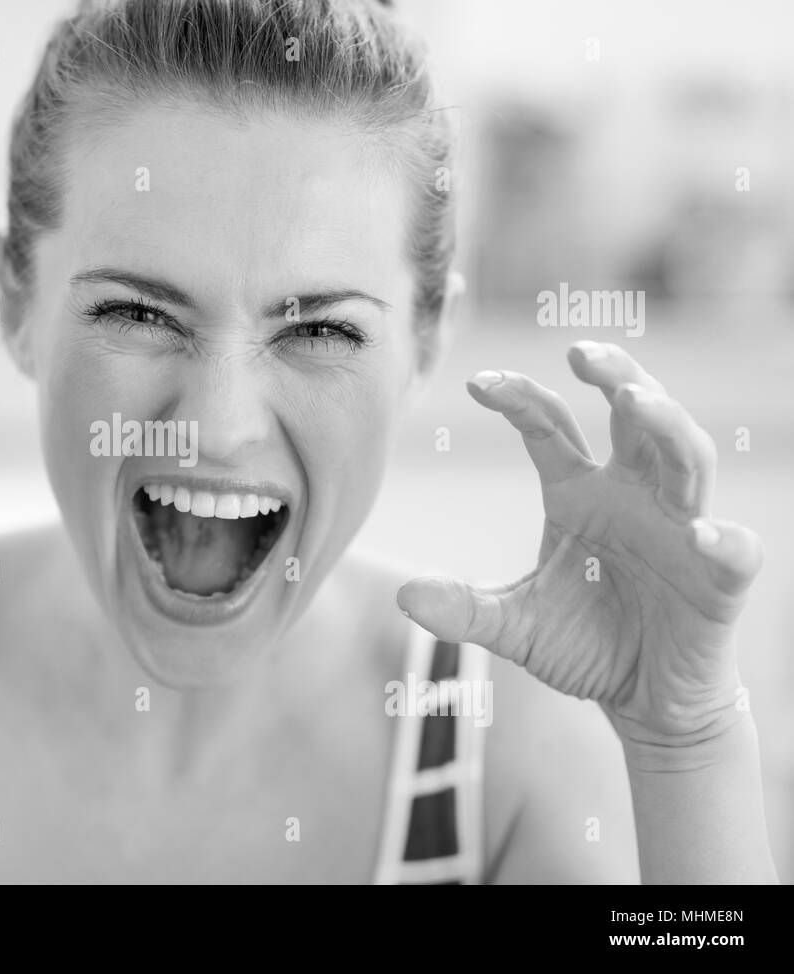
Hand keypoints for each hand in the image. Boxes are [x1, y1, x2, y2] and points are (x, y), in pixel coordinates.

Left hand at [397, 341, 761, 750]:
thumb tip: (404, 595)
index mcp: (578, 492)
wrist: (643, 701)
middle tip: (581, 352)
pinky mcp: (719, 581)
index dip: (518, 397)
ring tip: (634, 400)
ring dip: (666, 425)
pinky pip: (731, 552)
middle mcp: (632, 495)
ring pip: (686, 458)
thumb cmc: (583, 645)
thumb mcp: (512, 626)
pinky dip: (723, 540)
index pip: (548, 426)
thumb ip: (464, 609)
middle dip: (614, 374)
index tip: (479, 382)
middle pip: (635, 415)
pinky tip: (703, 535)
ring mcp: (681, 531)